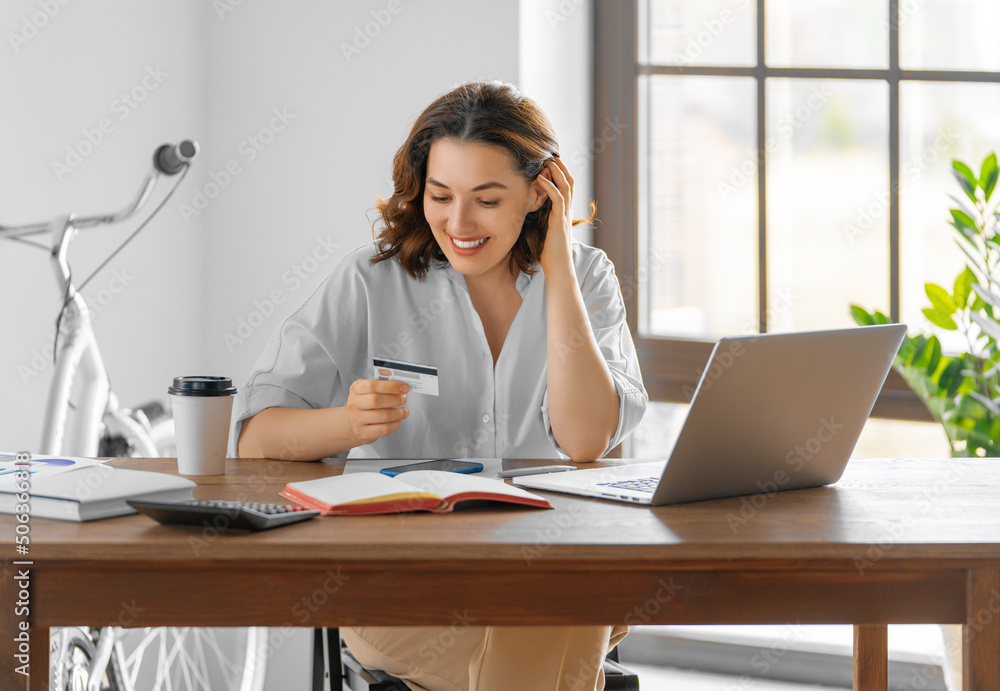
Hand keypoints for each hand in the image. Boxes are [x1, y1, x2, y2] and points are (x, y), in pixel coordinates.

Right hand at [346, 379, 408, 445]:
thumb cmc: (365, 404)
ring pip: (383, 416)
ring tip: (404, 411)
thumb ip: (384, 385)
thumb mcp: (369, 390)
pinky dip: (395, 424)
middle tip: (404, 399)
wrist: (352, 422)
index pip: (372, 386)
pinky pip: (384, 429)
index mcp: (356, 389)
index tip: (404, 388)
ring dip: (399, 413)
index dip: (391, 386)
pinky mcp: (363, 432)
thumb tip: (401, 386)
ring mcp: (357, 419)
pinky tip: (397, 420)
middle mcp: (354, 403)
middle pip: (376, 400)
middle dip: (396, 399)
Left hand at [535, 156, 574, 273]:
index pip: (565, 186)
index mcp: (563, 212)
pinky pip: (558, 199)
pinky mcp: (560, 221)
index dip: (560, 172)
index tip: (550, 161)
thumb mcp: (543, 230)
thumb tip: (527, 210)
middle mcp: (566, 211)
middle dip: (561, 166)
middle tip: (550, 154)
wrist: (558, 268)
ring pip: (565, 186)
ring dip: (557, 172)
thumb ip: (540, 218)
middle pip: (569, 181)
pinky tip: (541, 179)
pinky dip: (550, 187)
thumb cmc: (548, 253)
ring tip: (547, 161)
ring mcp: (564, 215)